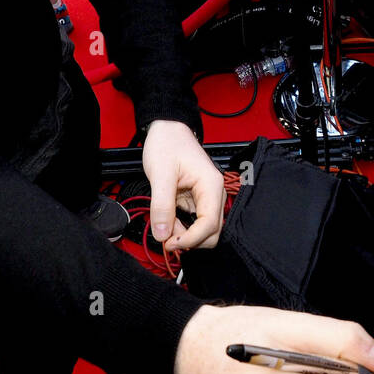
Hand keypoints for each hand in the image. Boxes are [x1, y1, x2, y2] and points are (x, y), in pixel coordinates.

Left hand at [141, 120, 224, 249]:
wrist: (166, 129)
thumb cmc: (167, 144)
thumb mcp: (160, 174)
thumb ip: (161, 206)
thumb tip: (162, 235)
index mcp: (211, 185)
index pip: (209, 224)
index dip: (190, 239)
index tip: (169, 243)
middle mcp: (214, 193)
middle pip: (212, 232)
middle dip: (189, 239)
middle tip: (165, 236)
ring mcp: (206, 197)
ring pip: (203, 229)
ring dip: (184, 233)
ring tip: (163, 221)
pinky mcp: (197, 199)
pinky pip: (194, 220)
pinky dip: (181, 225)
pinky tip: (167, 216)